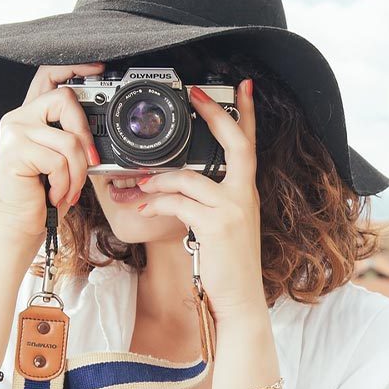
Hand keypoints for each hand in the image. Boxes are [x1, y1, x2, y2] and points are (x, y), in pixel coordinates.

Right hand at [0, 63, 104, 246]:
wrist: (21, 225)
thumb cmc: (44, 194)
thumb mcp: (63, 160)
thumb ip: (73, 137)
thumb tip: (101, 127)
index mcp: (31, 116)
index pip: (48, 76)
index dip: (74, 67)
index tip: (98, 68)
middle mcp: (18, 117)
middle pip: (65, 99)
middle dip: (85, 134)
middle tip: (88, 162)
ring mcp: (14, 132)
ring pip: (68, 139)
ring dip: (77, 172)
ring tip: (68, 189)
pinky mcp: (14, 151)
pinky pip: (58, 161)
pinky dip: (65, 183)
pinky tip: (53, 193)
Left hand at [135, 79, 265, 319]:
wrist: (240, 301)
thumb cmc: (228, 266)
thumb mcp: (224, 227)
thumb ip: (209, 201)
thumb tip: (176, 185)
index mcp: (246, 192)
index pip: (250, 144)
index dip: (246, 114)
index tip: (242, 88)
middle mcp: (245, 196)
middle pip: (236, 144)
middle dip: (215, 115)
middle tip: (196, 94)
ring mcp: (233, 209)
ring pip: (190, 178)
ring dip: (158, 179)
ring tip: (139, 185)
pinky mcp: (216, 225)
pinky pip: (179, 203)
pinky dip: (156, 202)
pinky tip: (142, 207)